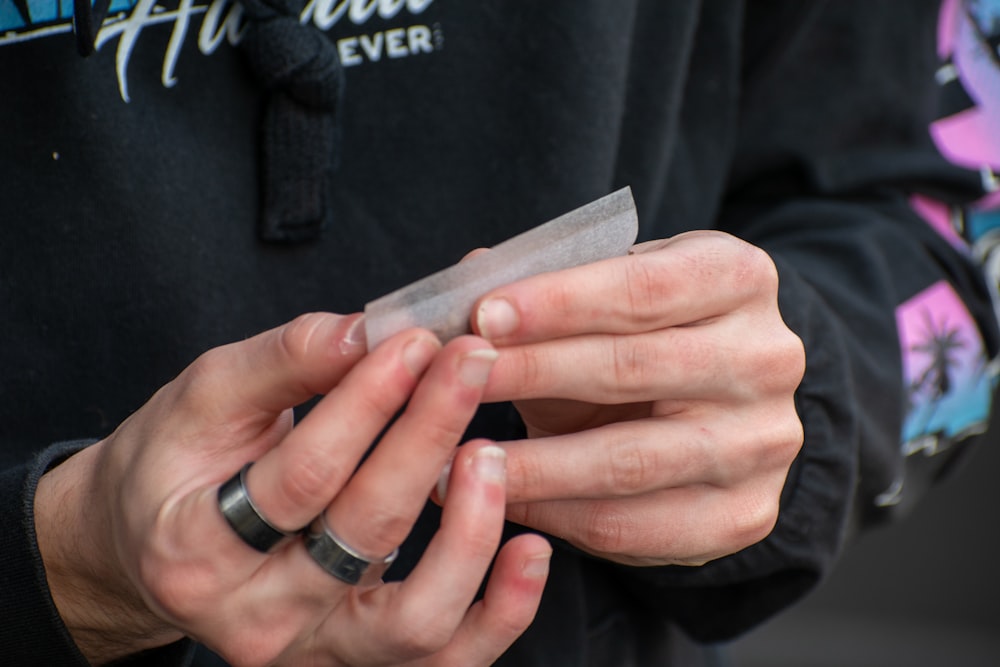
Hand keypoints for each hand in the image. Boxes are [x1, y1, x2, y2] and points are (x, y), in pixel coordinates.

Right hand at [35, 314, 549, 665]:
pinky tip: (531, 548)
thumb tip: (365, 330)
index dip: (367, 403)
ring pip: (414, 621)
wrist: (156, 547)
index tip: (415, 342)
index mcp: (197, 547)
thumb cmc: (178, 464)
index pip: (303, 475)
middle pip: (363, 534)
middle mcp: (255, 618)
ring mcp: (315, 651)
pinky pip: (450, 660)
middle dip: (427, 435)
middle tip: (470, 363)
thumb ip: (283, 361)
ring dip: (470, 533)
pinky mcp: (364, 664)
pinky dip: (502, 612)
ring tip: (493, 452)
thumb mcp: (205, 398)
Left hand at [473, 231, 804, 566]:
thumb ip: (547, 285)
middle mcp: (767, 358)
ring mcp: (764, 443)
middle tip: (456, 383)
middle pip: (634, 368)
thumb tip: (469, 272)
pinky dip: (556, 516)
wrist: (717, 411)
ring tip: (457, 459)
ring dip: (532, 463)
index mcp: (738, 277)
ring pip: (629, 459)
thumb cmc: (642, 338)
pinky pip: (634, 525)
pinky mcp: (744, 514)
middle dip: (532, 373)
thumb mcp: (607, 296)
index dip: (557, 303)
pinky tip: (504, 500)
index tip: (481, 316)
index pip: (644, 287)